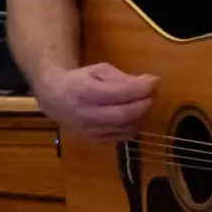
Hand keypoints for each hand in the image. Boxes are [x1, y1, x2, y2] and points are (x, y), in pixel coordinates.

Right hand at [35, 62, 158, 143]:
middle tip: (153, 93)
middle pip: (125, 115)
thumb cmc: (81, 81)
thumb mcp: (99, 70)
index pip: (120, 93)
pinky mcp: (96, 141)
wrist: (56, 99)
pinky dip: (136, 126)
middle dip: (146, 103)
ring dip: (143, 115)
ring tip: (146, 102)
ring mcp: (91, 131)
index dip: (143, 87)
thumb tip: (148, 83)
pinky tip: (137, 115)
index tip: (155, 80)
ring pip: (126, 128)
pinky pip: (123, 137)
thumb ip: (122, 78)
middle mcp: (87, 115)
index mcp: (85, 92)